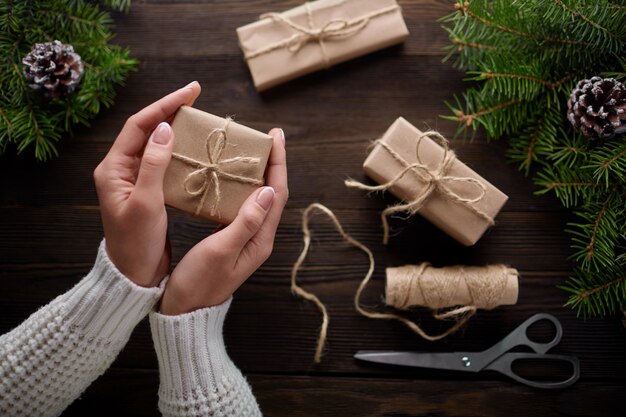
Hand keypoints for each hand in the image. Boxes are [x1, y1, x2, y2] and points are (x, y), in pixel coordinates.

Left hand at [94, 81, 201, 286]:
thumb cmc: (135, 242)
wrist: (133, 274)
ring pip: (156, 144)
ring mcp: (134, 179)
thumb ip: (153, 164)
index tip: (191, 92)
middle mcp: (121, 169)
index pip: (140, 125)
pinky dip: (180, 152)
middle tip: (197, 97)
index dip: (165, 105)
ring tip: (199, 119)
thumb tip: (166, 128)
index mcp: (113, 168)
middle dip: (171, 110)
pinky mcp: (147, 191)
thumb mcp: (145, 202)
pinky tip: (196, 150)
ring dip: (177, 129)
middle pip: (147, 129)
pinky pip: (164, 162)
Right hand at [159, 128, 287, 314]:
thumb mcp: (221, 250)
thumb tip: (268, 190)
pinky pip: (244, 206)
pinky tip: (231, 177)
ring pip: (258, 198)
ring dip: (258, 173)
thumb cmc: (199, 283)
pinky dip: (241, 187)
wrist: (185, 311)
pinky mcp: (233, 239)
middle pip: (272, 192)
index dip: (278, 163)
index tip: (276, 137)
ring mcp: (247, 238)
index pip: (277, 193)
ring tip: (250, 150)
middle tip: (266, 137)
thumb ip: (246, 222)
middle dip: (272, 163)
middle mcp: (259, 237)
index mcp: (260, 239)